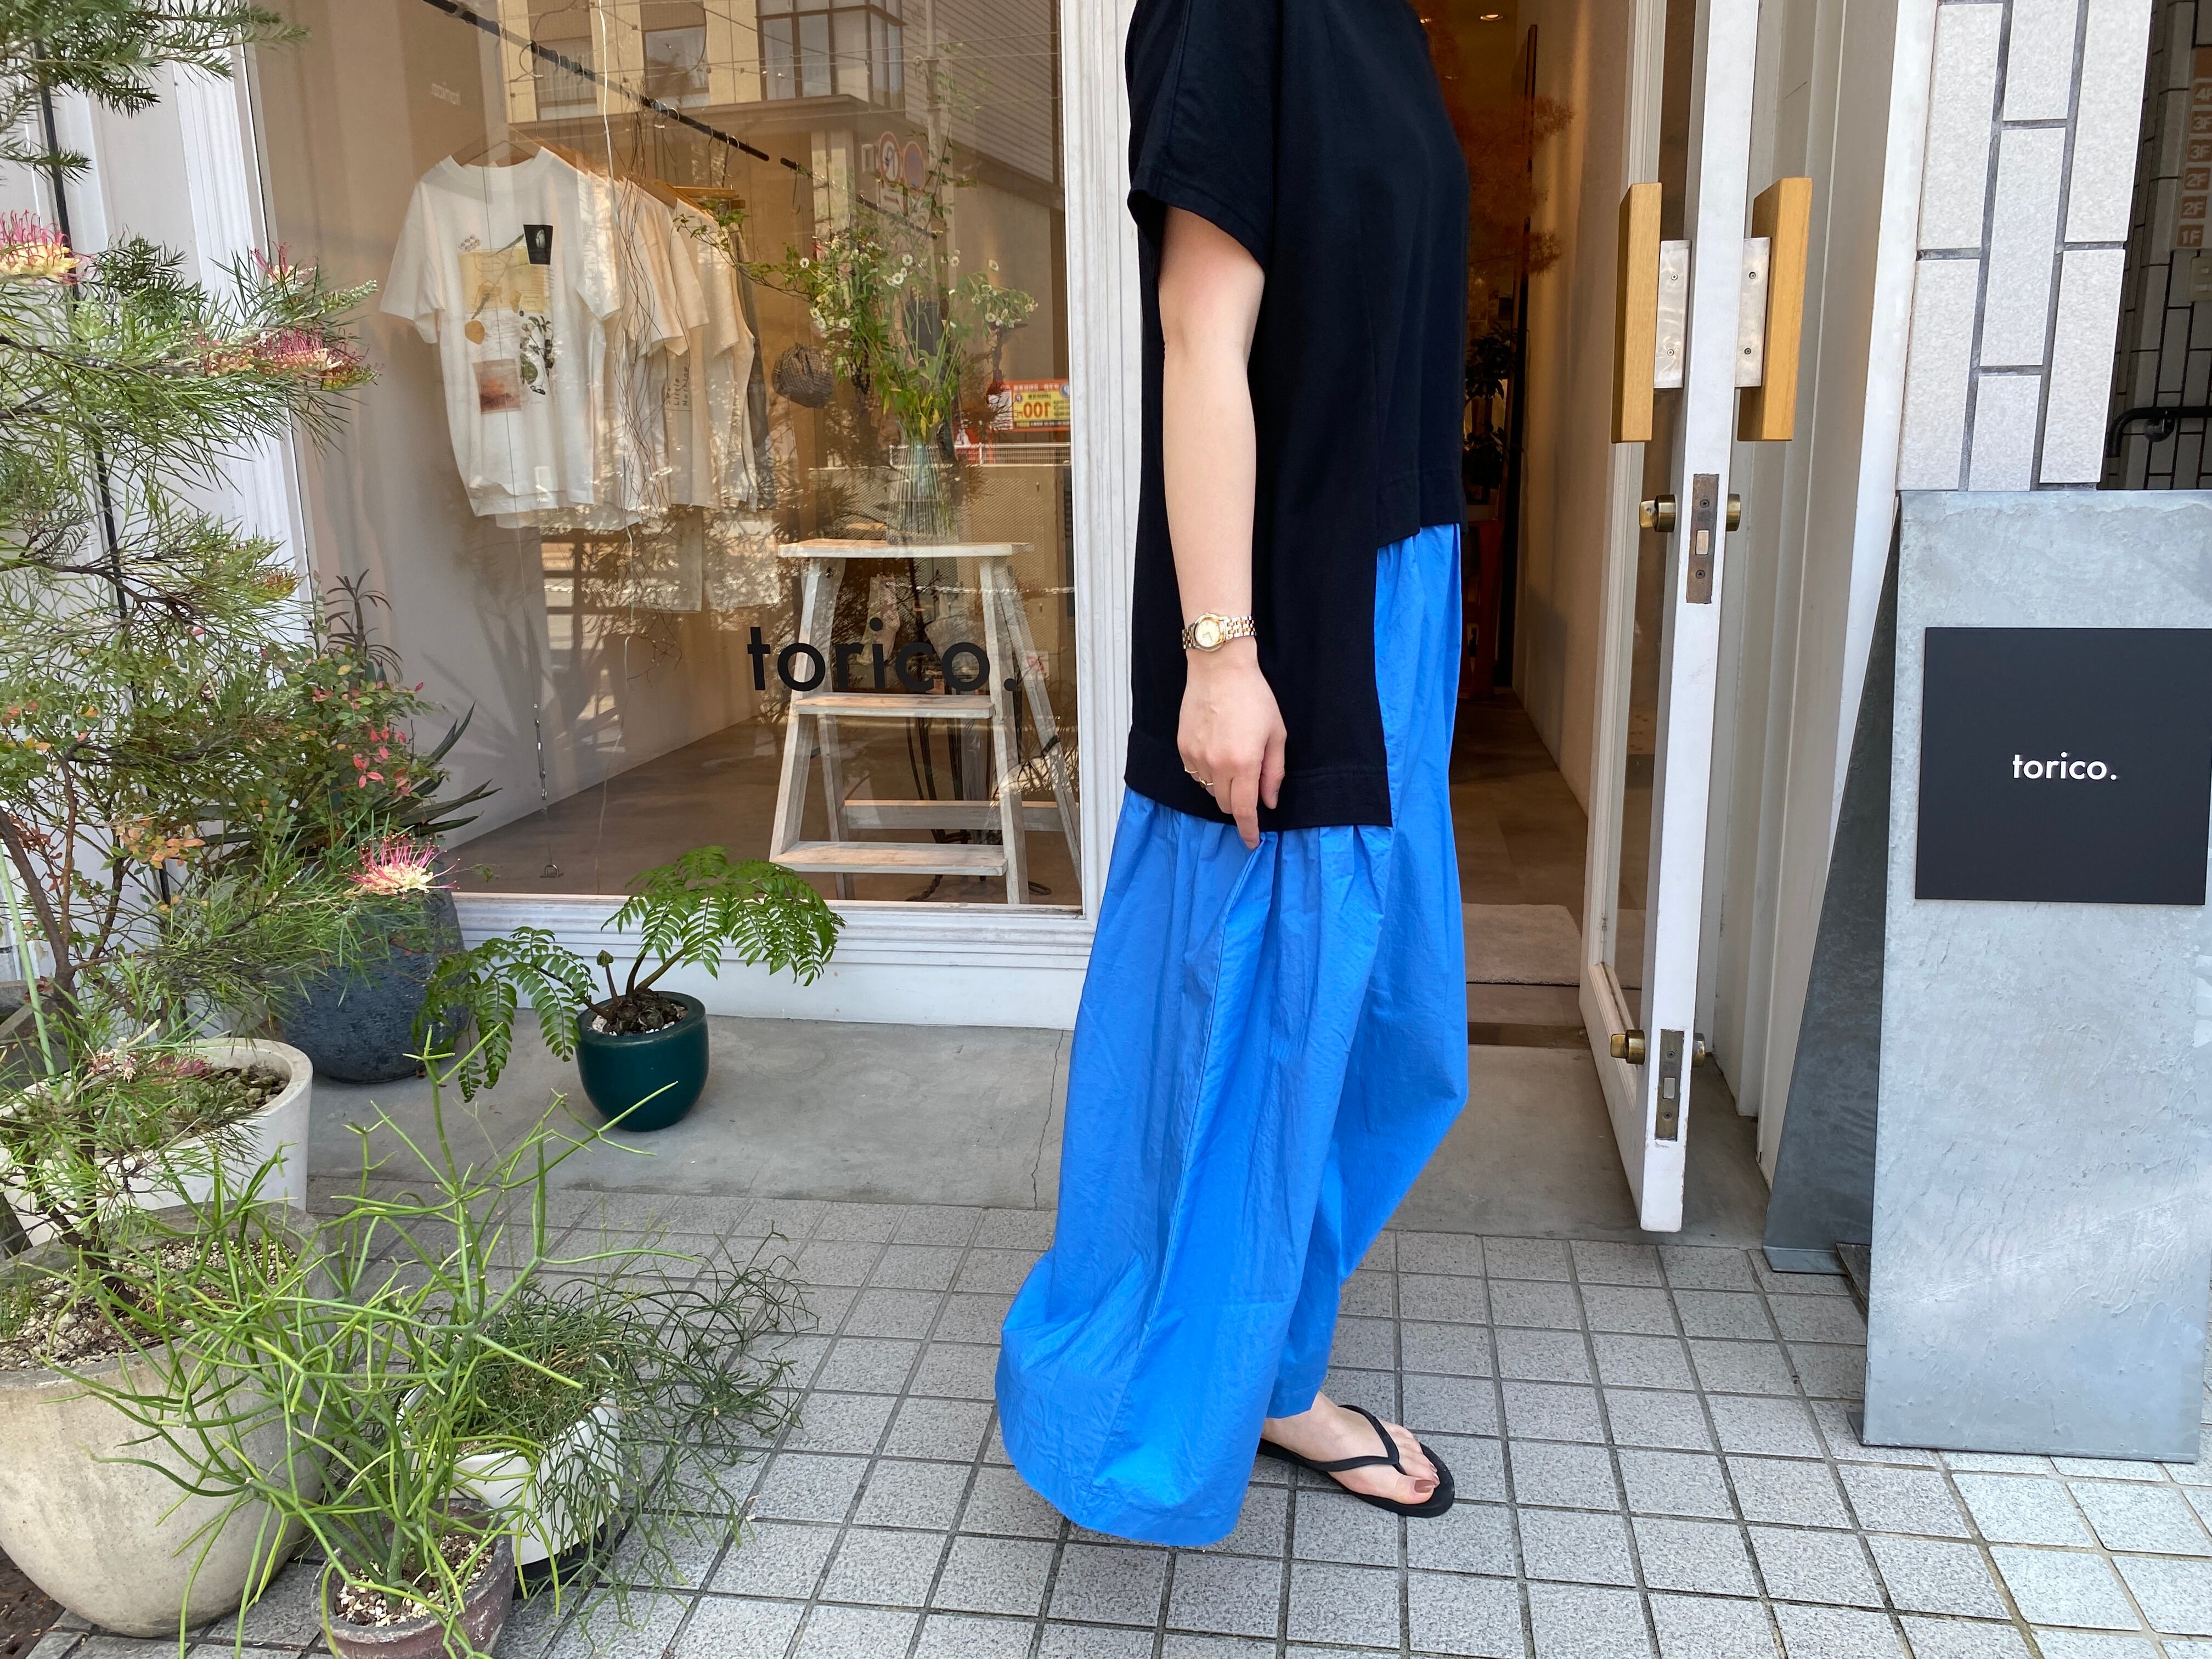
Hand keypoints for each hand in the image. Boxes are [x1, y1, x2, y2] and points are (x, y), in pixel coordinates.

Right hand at [1178, 640, 1286, 848]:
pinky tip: (1217, 751)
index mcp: (1244, 762)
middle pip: (1224, 804)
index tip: (1253, 842)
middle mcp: (1216, 764)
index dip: (1249, 830)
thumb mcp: (1276, 734)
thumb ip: (1274, 772)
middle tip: (1250, 784)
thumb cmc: (1253, 696)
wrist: (1219, 668)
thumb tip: (1270, 802)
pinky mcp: (1183, 747)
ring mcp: (1196, 756)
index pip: (1243, 810)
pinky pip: (1195, 774)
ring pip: (1208, 790)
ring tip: (1233, 758)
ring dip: (1222, 787)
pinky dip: (1207, 773)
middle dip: (1238, 804)